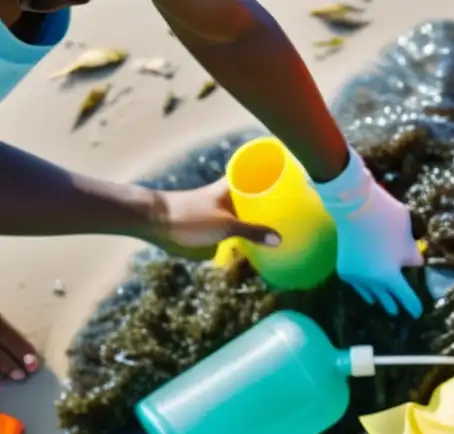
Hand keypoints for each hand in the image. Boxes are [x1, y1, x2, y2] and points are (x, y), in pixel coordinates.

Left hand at [144, 178, 280, 261]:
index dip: (273, 171)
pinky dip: (249, 231)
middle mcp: (229, 195)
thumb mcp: (225, 225)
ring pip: (247, 210)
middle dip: (272, 197)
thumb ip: (252, 232)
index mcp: (232, 185)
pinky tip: (259, 240)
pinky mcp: (214, 224)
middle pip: (255, 192)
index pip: (257, 171)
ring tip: (284, 223)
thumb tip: (279, 239)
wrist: (156, 223)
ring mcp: (221, 209)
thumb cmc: (190, 216)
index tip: (293, 174)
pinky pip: (238, 225)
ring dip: (261, 216)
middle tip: (294, 205)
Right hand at [318, 151, 423, 317]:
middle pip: (386, 297)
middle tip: (397, 312)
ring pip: (370, 293)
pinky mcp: (344, 269)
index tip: (417, 314)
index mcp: (390, 276)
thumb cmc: (387, 220)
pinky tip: (366, 293)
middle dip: (393, 304)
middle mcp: (372, 281)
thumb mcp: (408, 237)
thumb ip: (412, 256)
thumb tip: (414, 264)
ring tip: (379, 303)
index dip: (413, 305)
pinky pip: (357, 284)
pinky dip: (363, 287)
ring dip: (377, 298)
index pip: (405, 296)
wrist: (353, 207)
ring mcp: (356, 277)